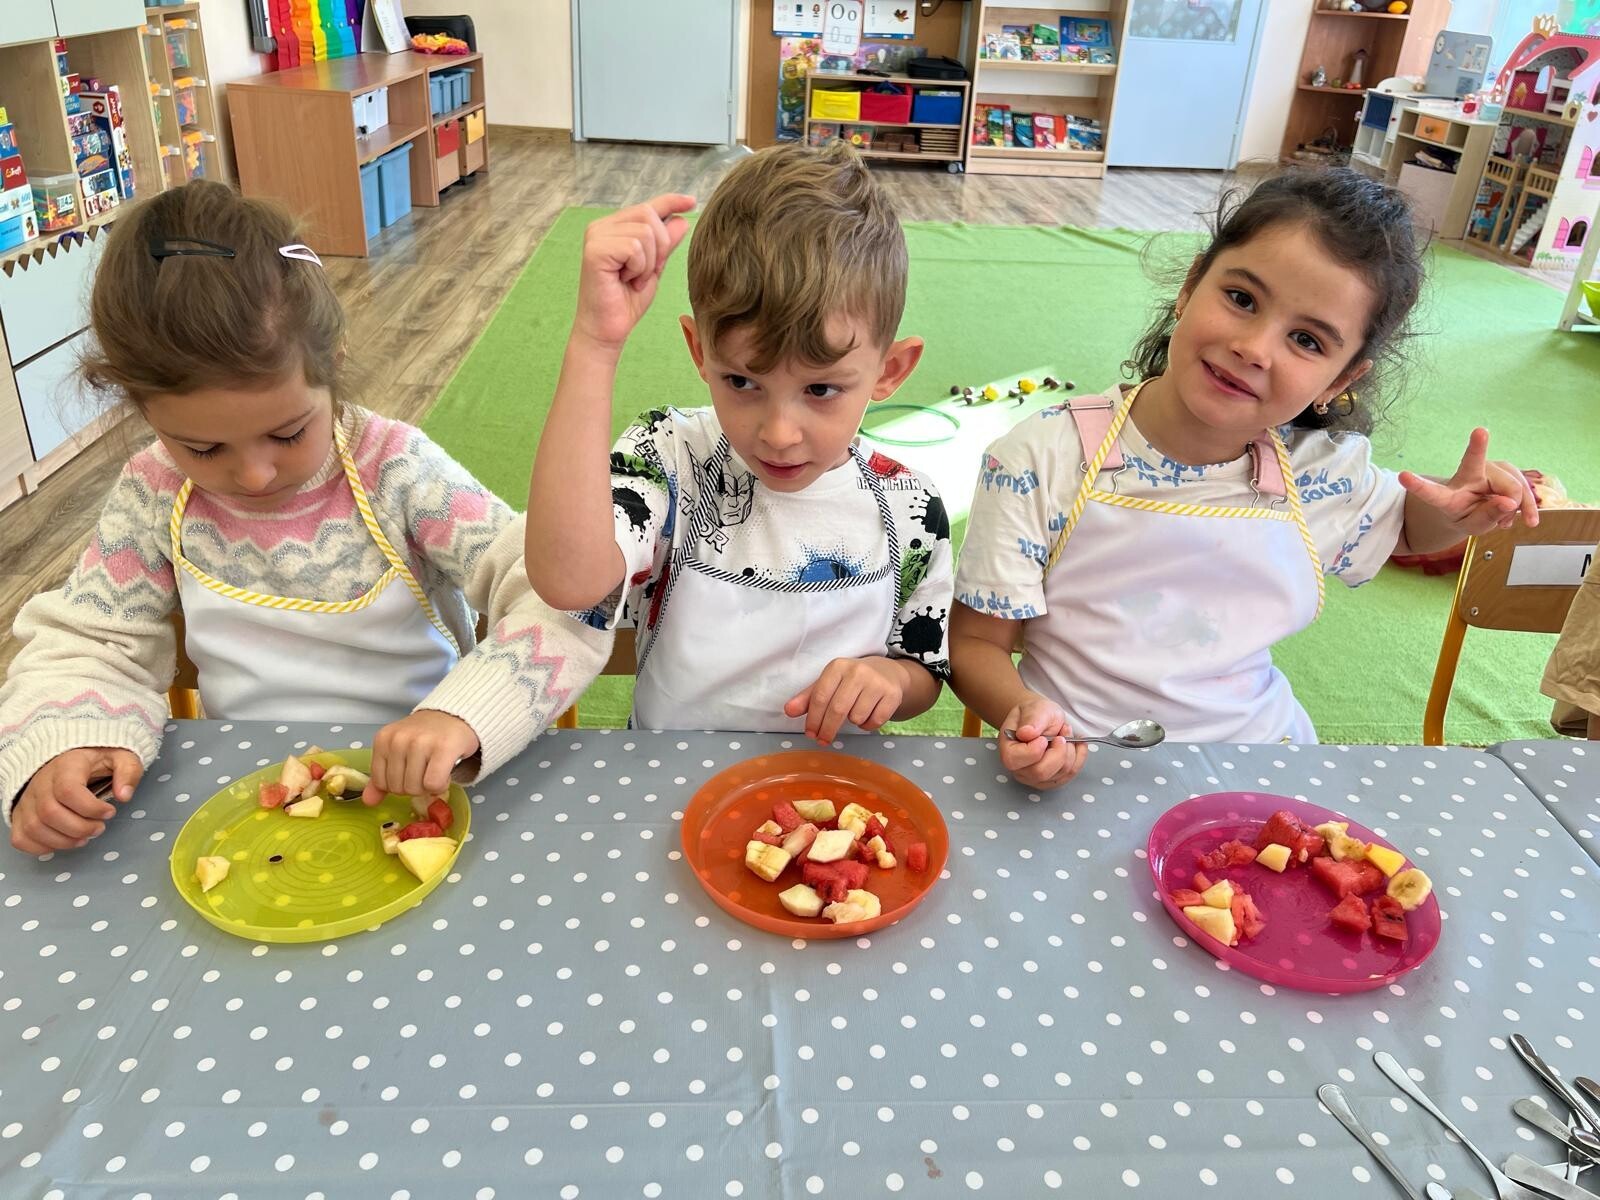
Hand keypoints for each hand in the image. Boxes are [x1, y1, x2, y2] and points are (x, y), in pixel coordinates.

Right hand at [11, 748, 141, 854]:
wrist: (70, 756)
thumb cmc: (96, 759)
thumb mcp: (121, 756)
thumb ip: (128, 772)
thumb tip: (125, 796)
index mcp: (66, 766)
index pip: (68, 790)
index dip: (91, 808)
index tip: (110, 812)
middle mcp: (40, 782)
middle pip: (49, 813)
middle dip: (80, 828)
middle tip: (99, 828)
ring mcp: (28, 799)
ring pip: (34, 827)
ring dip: (63, 841)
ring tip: (85, 837)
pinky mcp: (21, 813)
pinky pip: (21, 836)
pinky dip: (41, 847)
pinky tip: (63, 841)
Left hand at [363, 711, 478, 804]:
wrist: (454, 717)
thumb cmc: (426, 736)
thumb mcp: (397, 752)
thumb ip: (382, 777)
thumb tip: (369, 801)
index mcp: (383, 739)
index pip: (381, 783)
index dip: (397, 785)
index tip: (410, 773)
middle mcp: (399, 739)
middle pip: (399, 788)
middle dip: (414, 787)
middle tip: (425, 771)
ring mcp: (421, 742)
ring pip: (416, 788)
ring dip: (428, 787)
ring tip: (435, 770)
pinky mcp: (443, 748)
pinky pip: (433, 784)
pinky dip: (440, 786)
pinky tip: (444, 774)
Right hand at [572, 193, 694, 353]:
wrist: (609, 329)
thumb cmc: (627, 301)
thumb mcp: (654, 268)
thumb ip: (664, 244)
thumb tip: (681, 220)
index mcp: (615, 228)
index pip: (648, 206)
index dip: (671, 201)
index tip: (692, 202)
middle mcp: (602, 226)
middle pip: (649, 215)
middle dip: (660, 246)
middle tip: (648, 272)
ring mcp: (596, 236)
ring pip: (645, 232)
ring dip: (648, 262)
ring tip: (633, 279)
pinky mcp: (595, 250)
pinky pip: (634, 247)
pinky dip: (638, 268)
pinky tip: (626, 281)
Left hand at [784, 657, 905, 742]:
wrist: (888, 673)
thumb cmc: (852, 680)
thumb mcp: (829, 683)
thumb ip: (808, 698)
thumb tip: (788, 711)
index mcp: (837, 667)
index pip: (820, 697)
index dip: (813, 719)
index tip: (810, 734)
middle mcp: (857, 672)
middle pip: (837, 710)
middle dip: (827, 730)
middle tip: (823, 741)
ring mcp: (877, 683)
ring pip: (857, 717)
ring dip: (852, 723)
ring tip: (854, 713)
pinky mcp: (892, 694)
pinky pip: (875, 722)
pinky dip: (868, 725)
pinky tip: (869, 714)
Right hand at [998, 693, 1085, 789]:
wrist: (1042, 719)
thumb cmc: (1036, 713)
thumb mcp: (1035, 708)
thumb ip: (1032, 720)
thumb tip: (1026, 733)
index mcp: (1008, 751)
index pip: (1016, 760)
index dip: (1034, 749)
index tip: (1044, 737)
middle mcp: (1019, 769)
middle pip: (1041, 772)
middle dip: (1059, 751)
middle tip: (1063, 732)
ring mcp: (1036, 778)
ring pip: (1060, 773)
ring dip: (1070, 750)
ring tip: (1066, 732)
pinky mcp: (1052, 780)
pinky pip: (1071, 774)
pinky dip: (1079, 757)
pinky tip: (1077, 743)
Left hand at [1398, 428, 1536, 537]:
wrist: (1474, 508)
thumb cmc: (1467, 517)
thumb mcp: (1473, 526)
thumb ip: (1488, 516)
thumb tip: (1509, 501)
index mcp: (1447, 496)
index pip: (1432, 492)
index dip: (1418, 486)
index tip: (1403, 475)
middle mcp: (1465, 476)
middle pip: (1474, 463)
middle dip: (1476, 446)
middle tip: (1480, 431)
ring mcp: (1487, 469)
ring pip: (1511, 484)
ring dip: (1519, 506)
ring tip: (1508, 523)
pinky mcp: (1505, 468)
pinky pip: (1524, 486)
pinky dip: (1528, 505)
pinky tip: (1526, 518)